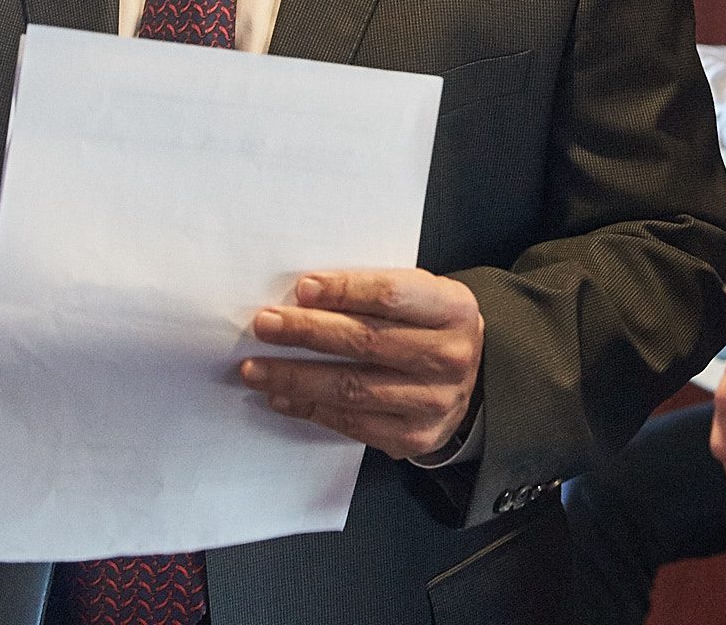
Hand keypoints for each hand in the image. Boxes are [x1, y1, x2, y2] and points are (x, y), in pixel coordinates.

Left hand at [239, 269, 482, 460]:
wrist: (469, 382)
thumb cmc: (429, 328)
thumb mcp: (422, 298)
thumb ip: (376, 294)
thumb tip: (304, 294)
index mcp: (454, 310)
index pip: (392, 295)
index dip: (345, 290)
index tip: (302, 288)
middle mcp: (449, 357)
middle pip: (367, 341)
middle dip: (308, 331)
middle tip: (265, 324)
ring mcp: (433, 402)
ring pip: (352, 388)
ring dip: (296, 377)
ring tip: (256, 368)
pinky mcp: (413, 437)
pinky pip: (352, 424)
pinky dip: (309, 408)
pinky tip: (281, 397)